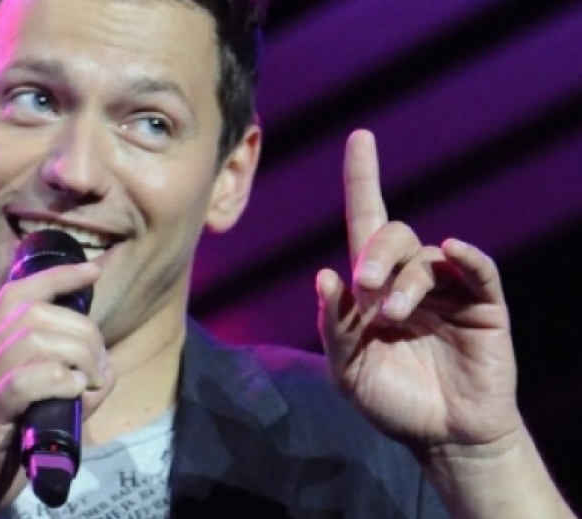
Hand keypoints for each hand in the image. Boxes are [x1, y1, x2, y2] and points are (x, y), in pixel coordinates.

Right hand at [0, 263, 114, 517]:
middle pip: (35, 313)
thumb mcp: (20, 409)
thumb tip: (101, 372)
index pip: (17, 293)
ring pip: (33, 340)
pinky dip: (58, 381)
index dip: (58, 276)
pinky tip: (73, 394)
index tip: (92, 270)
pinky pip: (23, 381)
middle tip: (99, 366)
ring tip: (90, 382)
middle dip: (82, 330)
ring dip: (77, 355)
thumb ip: (57, 384)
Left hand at [315, 129, 521, 455]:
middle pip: (392, 234)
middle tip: (364, 286)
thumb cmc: (390, 401)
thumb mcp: (347, 369)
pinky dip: (467, 256)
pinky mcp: (484, 305)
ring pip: (426, 258)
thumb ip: (333, 325)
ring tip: (391, 317)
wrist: (441, 437)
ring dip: (406, 281)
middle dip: (374, 253)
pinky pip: (478, 270)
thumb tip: (325, 276)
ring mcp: (448, 290)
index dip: (363, 179)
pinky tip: (454, 250)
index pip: (366, 221)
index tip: (360, 137)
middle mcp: (409, 279)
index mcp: (372, 288)